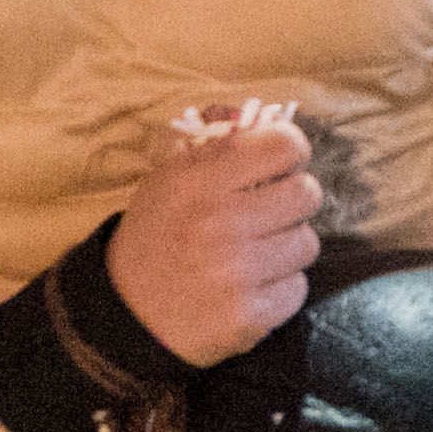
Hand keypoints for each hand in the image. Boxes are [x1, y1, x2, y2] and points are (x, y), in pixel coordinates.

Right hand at [105, 112, 323, 365]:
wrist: (125, 313)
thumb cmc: (158, 234)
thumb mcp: (170, 176)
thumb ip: (216, 140)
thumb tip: (268, 116)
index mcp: (197, 178)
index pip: (285, 144)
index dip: (288, 151)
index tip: (278, 164)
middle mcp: (218, 222)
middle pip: (307, 193)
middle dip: (291, 200)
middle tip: (265, 212)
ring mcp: (235, 273)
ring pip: (307, 243)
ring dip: (285, 247)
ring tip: (252, 252)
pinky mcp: (248, 315)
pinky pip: (297, 288)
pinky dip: (279, 287)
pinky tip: (248, 286)